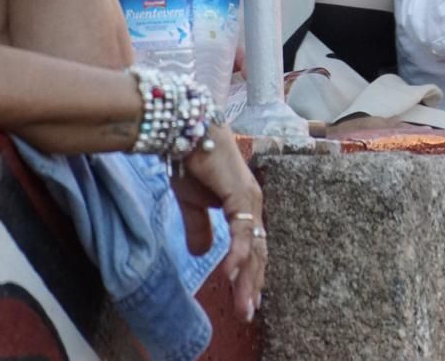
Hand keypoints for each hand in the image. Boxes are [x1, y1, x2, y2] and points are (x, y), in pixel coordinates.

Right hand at [172, 126, 265, 322]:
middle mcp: (253, 204)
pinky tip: (232, 273)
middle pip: (258, 251)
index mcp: (245, 207)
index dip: (251, 274)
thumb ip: (200, 228)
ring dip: (248, 277)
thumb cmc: (191, 162)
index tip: (247, 301)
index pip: (253, 247)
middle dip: (252, 285)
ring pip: (254, 245)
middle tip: (248, 313)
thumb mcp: (193, 204)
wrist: (186, 131)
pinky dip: (237, 252)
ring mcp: (249, 199)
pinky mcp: (240, 194)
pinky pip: (241, 230)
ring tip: (244, 304)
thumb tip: (202, 254)